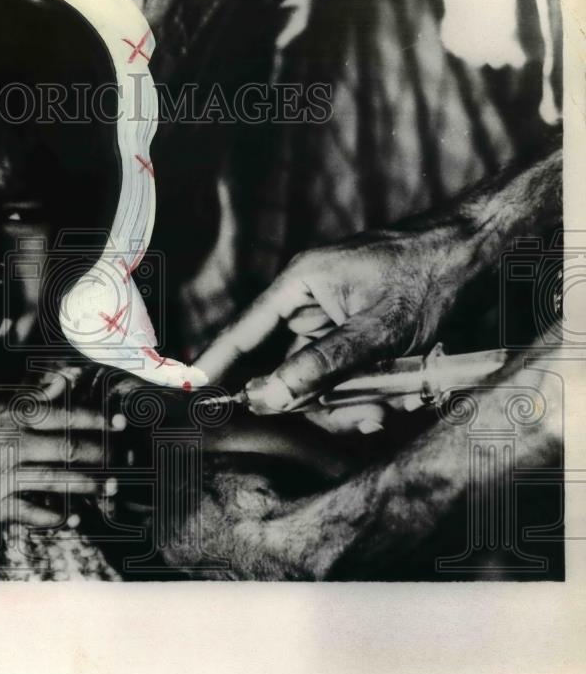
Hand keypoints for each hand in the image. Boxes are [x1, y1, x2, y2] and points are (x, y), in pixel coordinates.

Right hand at [0, 399, 118, 526]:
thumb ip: (28, 401)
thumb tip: (62, 385)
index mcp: (11, 419)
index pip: (61, 417)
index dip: (94, 421)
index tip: (120, 425)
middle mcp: (11, 446)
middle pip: (66, 450)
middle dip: (101, 455)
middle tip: (123, 460)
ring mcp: (4, 478)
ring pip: (56, 482)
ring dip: (88, 486)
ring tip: (110, 487)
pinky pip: (33, 514)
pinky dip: (57, 517)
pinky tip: (75, 517)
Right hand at [195, 223, 472, 429]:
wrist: (478, 255)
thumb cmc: (427, 277)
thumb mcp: (375, 330)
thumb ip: (319, 366)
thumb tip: (267, 395)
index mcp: (300, 286)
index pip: (245, 331)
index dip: (219, 363)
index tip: (195, 391)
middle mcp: (310, 304)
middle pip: (288, 368)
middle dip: (319, 400)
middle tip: (360, 419)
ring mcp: (334, 320)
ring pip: (320, 378)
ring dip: (353, 401)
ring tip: (393, 408)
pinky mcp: (358, 333)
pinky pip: (346, 373)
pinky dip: (369, 391)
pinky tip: (402, 396)